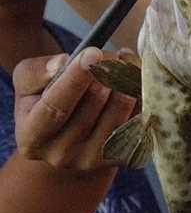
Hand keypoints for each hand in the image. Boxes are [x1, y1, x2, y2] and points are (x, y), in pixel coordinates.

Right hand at [13, 47, 138, 171]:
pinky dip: (140, 96)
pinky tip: (135, 79)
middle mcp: (62, 155)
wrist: (70, 137)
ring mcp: (95, 159)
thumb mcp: (28, 84)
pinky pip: (138, 121)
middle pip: (92, 107)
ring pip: (119, 113)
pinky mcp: (122, 157)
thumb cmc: (46, 102)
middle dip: (105, 73)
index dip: (75, 79)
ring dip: (125, 82)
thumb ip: (36, 72)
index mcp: (31, 139)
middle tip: (110, 53)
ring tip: (122, 62)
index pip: (55, 107)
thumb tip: (63, 63)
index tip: (93, 53)